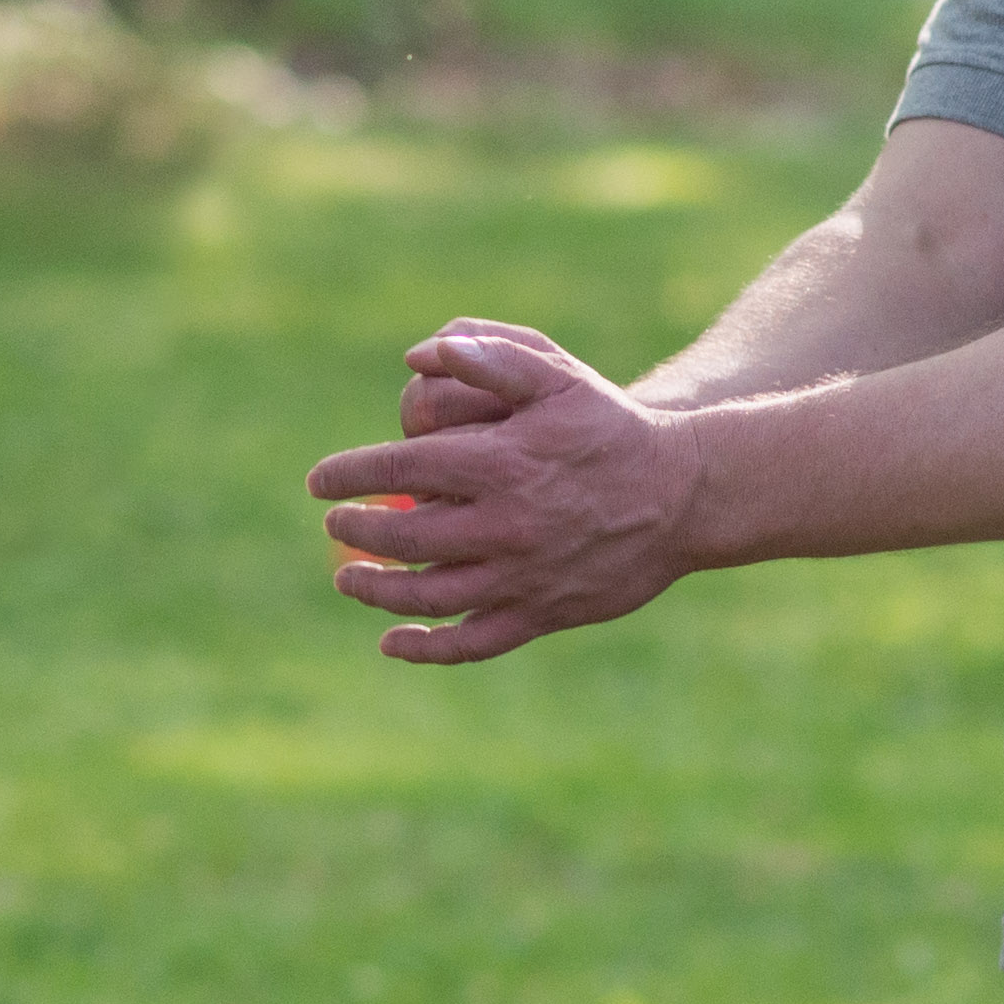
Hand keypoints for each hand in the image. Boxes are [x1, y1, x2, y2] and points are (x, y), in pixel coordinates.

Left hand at [302, 322, 708, 664]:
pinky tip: (392, 642)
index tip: (320, 481)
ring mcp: (522, 576)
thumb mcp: (557, 377)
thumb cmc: (610, 427)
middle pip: (406, 536)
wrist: (683, 494)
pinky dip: (427, 648)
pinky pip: (473, 642)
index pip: (400, 467)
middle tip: (336, 521)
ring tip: (347, 576)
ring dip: (376, 589)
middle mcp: (506, 525)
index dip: (350, 475)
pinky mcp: (541, 613)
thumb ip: (490, 358)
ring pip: (429, 594)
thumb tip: (418, 355)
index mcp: (502, 463)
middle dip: (358, 529)